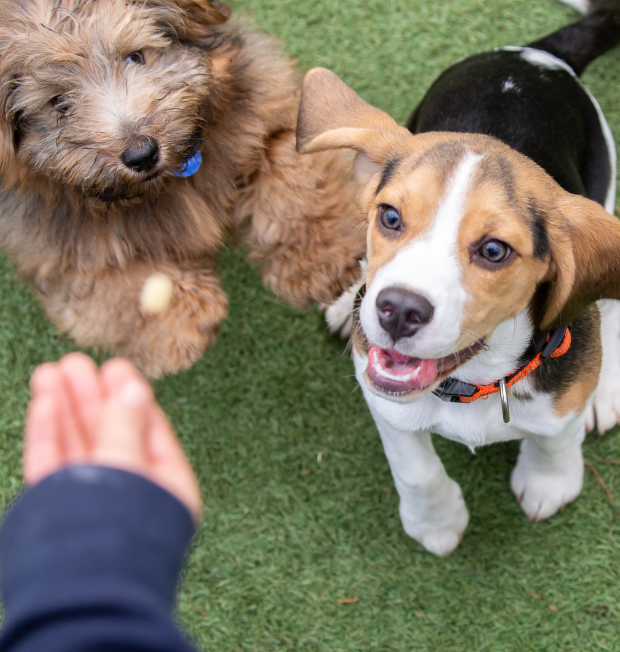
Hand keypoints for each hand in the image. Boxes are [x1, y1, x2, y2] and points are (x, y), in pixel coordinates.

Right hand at [24, 353, 201, 521]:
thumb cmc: (119, 532)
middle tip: (77, 361)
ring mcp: (93, 503)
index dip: (131, 397)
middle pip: (109, 435)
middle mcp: (130, 495)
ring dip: (65, 408)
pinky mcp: (59, 511)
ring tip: (53, 370)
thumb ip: (125, 428)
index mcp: (165, 489)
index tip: (115, 367)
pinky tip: (46, 400)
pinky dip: (49, 431)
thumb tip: (134, 389)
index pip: (149, 432)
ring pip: (78, 446)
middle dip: (92, 398)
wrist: (81, 599)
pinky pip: (55, 463)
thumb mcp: (129, 470)